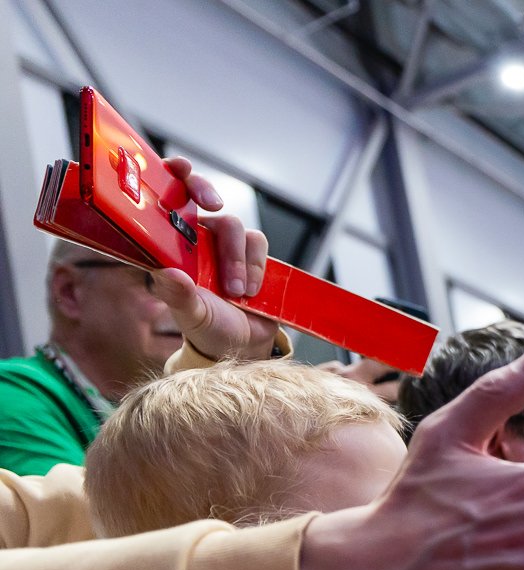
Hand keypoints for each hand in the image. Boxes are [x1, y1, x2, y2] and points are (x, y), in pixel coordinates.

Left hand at [153, 157, 277, 361]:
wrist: (242, 347)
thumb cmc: (208, 329)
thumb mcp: (190, 315)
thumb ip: (178, 295)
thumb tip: (165, 272)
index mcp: (171, 243)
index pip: (167, 198)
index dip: (172, 175)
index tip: (180, 169)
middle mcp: (197, 237)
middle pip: (204, 197)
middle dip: (207, 194)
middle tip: (213, 206)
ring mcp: (226, 245)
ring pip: (236, 228)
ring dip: (238, 259)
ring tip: (237, 292)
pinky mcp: (252, 255)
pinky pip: (258, 246)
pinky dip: (255, 269)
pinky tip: (250, 293)